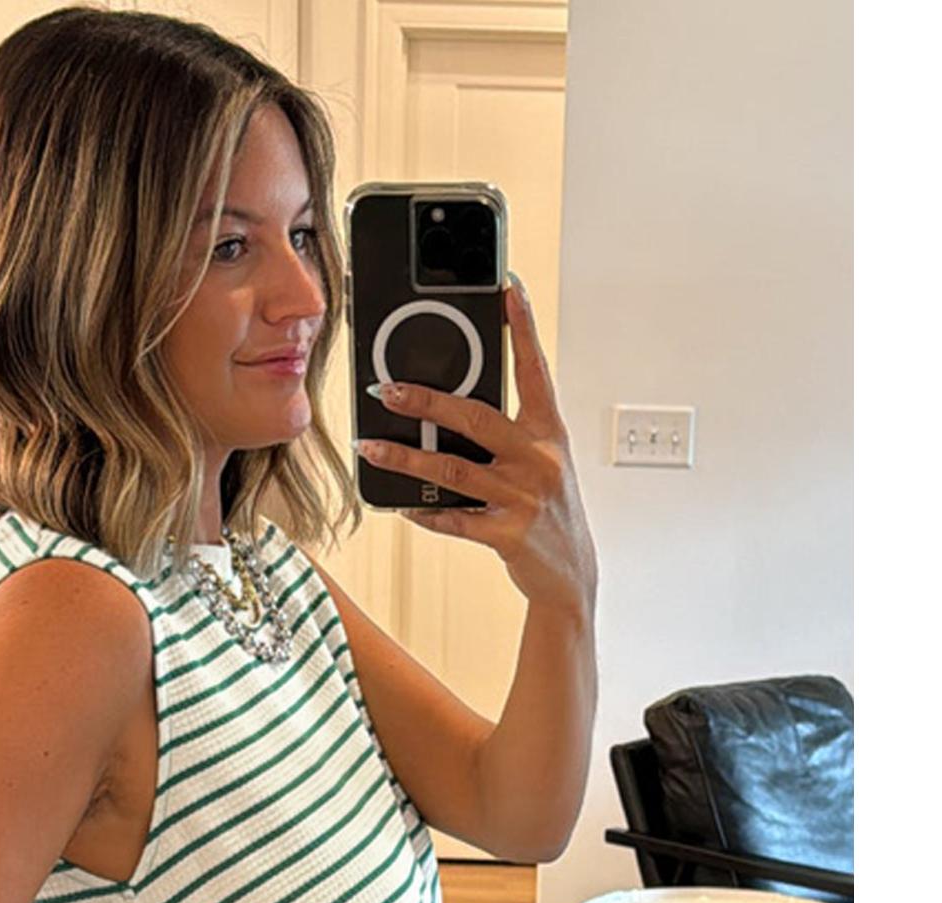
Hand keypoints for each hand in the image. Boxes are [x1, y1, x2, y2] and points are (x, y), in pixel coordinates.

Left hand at [358, 273, 598, 615]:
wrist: (570, 575)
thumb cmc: (548, 511)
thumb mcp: (539, 464)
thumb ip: (504, 436)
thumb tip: (445, 412)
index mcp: (549, 432)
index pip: (536, 369)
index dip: (523, 327)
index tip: (507, 288)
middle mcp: (540, 458)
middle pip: (476, 417)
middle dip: (427, 400)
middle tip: (387, 388)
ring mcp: (524, 497)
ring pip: (454, 468)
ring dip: (406, 457)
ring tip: (371, 446)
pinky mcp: (509, 534)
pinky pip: (455, 519)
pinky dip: (424, 511)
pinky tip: (400, 505)